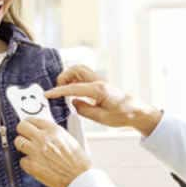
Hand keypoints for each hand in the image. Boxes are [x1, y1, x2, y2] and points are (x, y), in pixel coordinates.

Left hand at [15, 117, 91, 186]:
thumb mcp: (70, 139)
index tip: (28, 127)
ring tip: (29, 151)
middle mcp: (43, 138)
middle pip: (21, 127)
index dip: (29, 124)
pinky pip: (21, 160)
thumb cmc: (78, 162)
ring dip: (22, 146)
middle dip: (22, 132)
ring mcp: (35, 151)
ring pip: (18, 141)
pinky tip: (35, 164)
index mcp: (54, 130)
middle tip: (25, 137)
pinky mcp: (31, 165)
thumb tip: (44, 131)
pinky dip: (27, 163)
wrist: (79, 179)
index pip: (32, 120)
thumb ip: (55, 133)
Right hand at [44, 65, 162, 135]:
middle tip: (59, 90)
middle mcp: (99, 81)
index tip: (48, 94)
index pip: (73, 88)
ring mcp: (99, 80)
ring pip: (79, 70)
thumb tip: (73, 103)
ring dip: (69, 77)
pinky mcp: (99, 83)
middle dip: (64, 77)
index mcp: (99, 90)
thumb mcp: (102, 118)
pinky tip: (74, 93)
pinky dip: (75, 81)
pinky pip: (83, 76)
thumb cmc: (123, 115)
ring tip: (66, 91)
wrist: (137, 111)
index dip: (59, 91)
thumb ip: (84, 110)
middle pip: (76, 69)